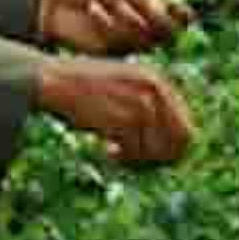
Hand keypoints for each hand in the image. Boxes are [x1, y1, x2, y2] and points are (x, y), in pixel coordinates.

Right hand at [36, 57, 193, 166]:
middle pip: (180, 143)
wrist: (52, 79)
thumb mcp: (123, 90)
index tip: (145, 156)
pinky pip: (136, 152)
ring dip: (138, 160)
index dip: (169, 151)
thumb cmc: (83, 91)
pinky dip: (122, 158)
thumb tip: (176, 151)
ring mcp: (141, 102)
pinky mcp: (124, 116)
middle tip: (133, 160)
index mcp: (158, 82)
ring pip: (158, 151)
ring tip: (115, 153)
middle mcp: (155, 89)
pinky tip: (106, 150)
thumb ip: (148, 110)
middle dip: (159, 159)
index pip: (186, 131)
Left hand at [37, 0, 191, 55]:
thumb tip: (166, 18)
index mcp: (146, 7)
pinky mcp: (113, 51)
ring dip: (131, 18)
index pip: (175, 15)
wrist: (56, 2)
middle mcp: (141, 26)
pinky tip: (92, 9)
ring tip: (111, 3)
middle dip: (161, 21)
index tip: (181, 9)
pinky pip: (122, 40)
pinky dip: (108, 21)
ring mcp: (128, 40)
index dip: (182, 15)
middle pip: (168, 32)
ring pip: (147, 38)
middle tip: (148, 8)